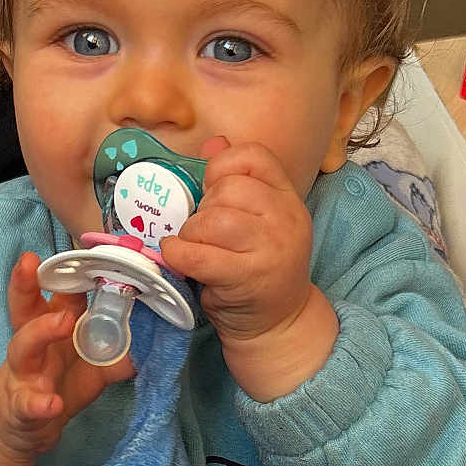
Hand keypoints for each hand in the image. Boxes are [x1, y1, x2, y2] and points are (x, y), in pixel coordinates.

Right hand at [0, 251, 135, 463]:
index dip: (63, 272)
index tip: (81, 251)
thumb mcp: (89, 369)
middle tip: (33, 263)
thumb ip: (117, 355)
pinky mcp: (20, 409)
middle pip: (23, 310)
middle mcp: (30, 346)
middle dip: (25, 286)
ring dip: (41, 332)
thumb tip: (152, 343)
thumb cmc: (51, 388)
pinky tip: (51, 403)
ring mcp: (22, 376)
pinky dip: (39, 404)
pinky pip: (29, 405)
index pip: (52, 295)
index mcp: (46, 330)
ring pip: (22, 349)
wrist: (18, 430)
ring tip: (63, 321)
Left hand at [159, 137, 314, 346]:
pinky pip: (198, 255)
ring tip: (194, 247)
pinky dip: (178, 254)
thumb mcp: (256, 220)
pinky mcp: (247, 277)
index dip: (222, 167)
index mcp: (288, 197)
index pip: (253, 156)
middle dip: (203, 208)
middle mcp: (285, 218)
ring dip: (191, 233)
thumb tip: (212, 142)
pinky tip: (178, 257)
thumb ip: (236, 181)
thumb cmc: (258, 267)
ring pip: (212, 220)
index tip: (212, 191)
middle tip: (203, 231)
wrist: (278, 322)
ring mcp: (270, 248)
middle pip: (228, 189)